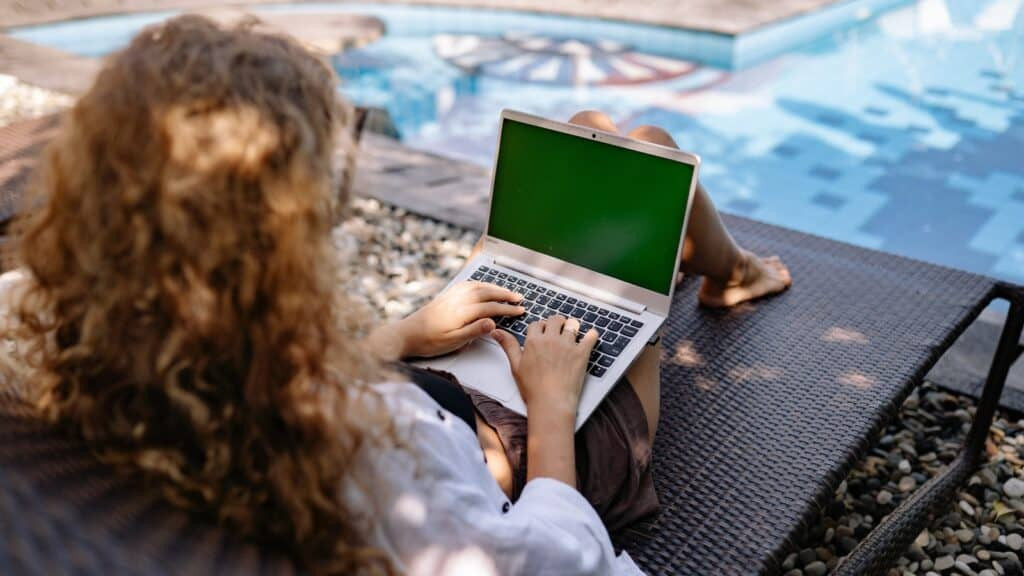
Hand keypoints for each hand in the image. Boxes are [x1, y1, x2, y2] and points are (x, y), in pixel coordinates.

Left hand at [389, 281, 524, 358]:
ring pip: (478, 286)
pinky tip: (483, 286)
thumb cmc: (429, 341)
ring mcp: (451, 295)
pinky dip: (480, 283)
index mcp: (461, 312)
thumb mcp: (454, 342)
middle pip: (487, 293)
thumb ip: (474, 331)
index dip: (507, 309)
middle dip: (505, 294)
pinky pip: (467, 284)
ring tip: (506, 291)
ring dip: (494, 287)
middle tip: (519, 298)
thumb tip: (493, 322)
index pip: (491, 307)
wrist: (407, 334)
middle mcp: (457, 299)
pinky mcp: (446, 295)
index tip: (520, 310)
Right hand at [493, 316, 598, 486]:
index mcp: (534, 341)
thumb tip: (496, 331)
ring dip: (573, 327)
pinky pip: (591, 336)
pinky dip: (592, 335)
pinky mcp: (582, 353)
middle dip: (557, 323)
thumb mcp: (515, 366)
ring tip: (573, 334)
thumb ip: (508, 345)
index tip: (543, 333)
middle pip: (555, 319)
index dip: (541, 327)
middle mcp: (551, 339)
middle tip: (558, 331)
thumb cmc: (533, 389)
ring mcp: (568, 345)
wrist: (551, 403)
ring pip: (573, 324)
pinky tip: (590, 337)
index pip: (537, 324)